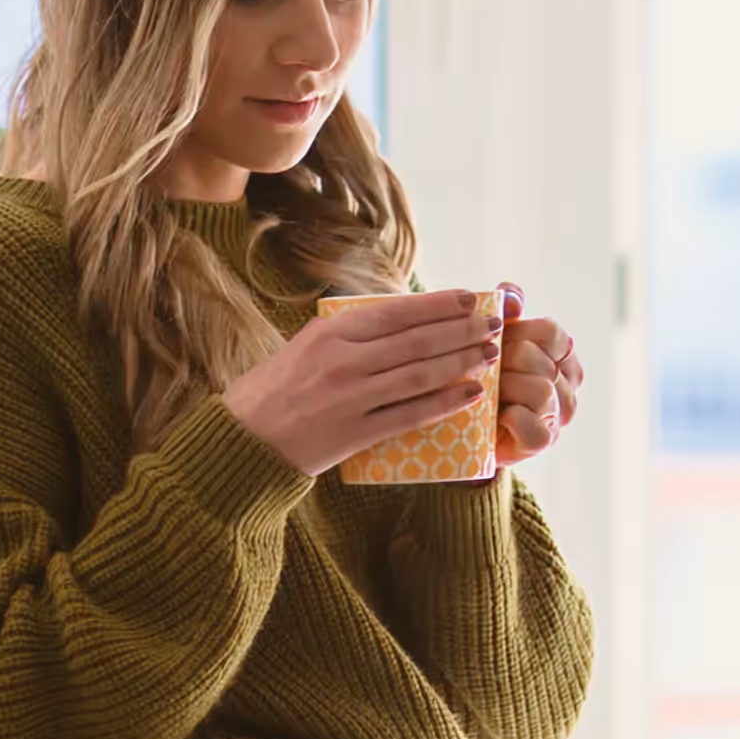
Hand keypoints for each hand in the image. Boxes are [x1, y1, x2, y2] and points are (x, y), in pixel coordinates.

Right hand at [223, 290, 501, 477]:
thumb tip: (407, 320)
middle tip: (494, 326)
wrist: (245, 438)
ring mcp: (351, 398)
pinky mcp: (355, 433)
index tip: (471, 300)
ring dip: (461, 363)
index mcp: (330, 331)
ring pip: (420, 375)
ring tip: (490, 355)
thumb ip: (353, 333)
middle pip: (417, 341)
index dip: (440, 305)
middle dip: (462, 331)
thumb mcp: (308, 344)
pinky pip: (410, 415)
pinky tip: (470, 394)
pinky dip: (444, 403)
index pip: (398, 312)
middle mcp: (343, 360)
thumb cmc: (278, 387)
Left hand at [491, 281, 583, 467]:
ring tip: (486, 392)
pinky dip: (509, 417)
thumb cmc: (484, 377)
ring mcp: (558, 415)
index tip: (496, 343)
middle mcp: (568, 385)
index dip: (517, 333)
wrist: (466, 428)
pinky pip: (530, 422)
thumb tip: (509, 292)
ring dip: (504, 388)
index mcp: (563, 355)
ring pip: (539, 389)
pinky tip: (496, 415)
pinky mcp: (542, 441)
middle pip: (537, 358)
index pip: (550, 332)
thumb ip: (505, 313)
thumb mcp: (493, 340)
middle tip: (483, 370)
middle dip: (502, 362)